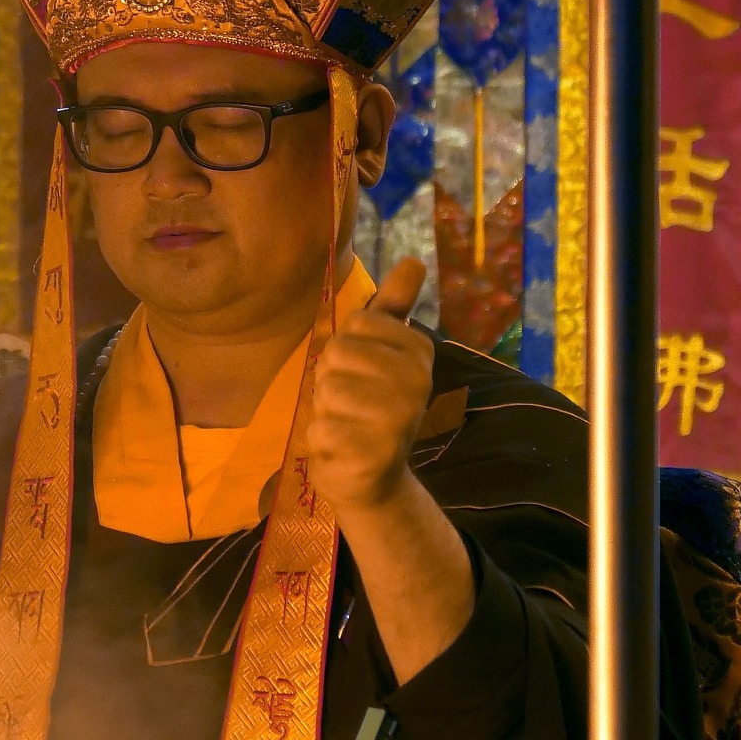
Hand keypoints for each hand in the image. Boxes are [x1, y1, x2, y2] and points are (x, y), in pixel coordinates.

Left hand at [305, 256, 433, 515]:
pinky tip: (342, 450)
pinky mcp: (375, 454)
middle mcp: (418, 382)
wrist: (371, 478)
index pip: (356, 322)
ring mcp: (399, 419)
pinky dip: (320, 441)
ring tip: (346, 425)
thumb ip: (393, 306)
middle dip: (330, 379)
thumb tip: (416, 261)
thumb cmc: (368, 405)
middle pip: (337, 352)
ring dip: (324, 410)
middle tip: (350, 404)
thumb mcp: (380, 351)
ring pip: (327, 389)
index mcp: (419, 350)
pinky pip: (320, 428)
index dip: (346, 348)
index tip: (363, 373)